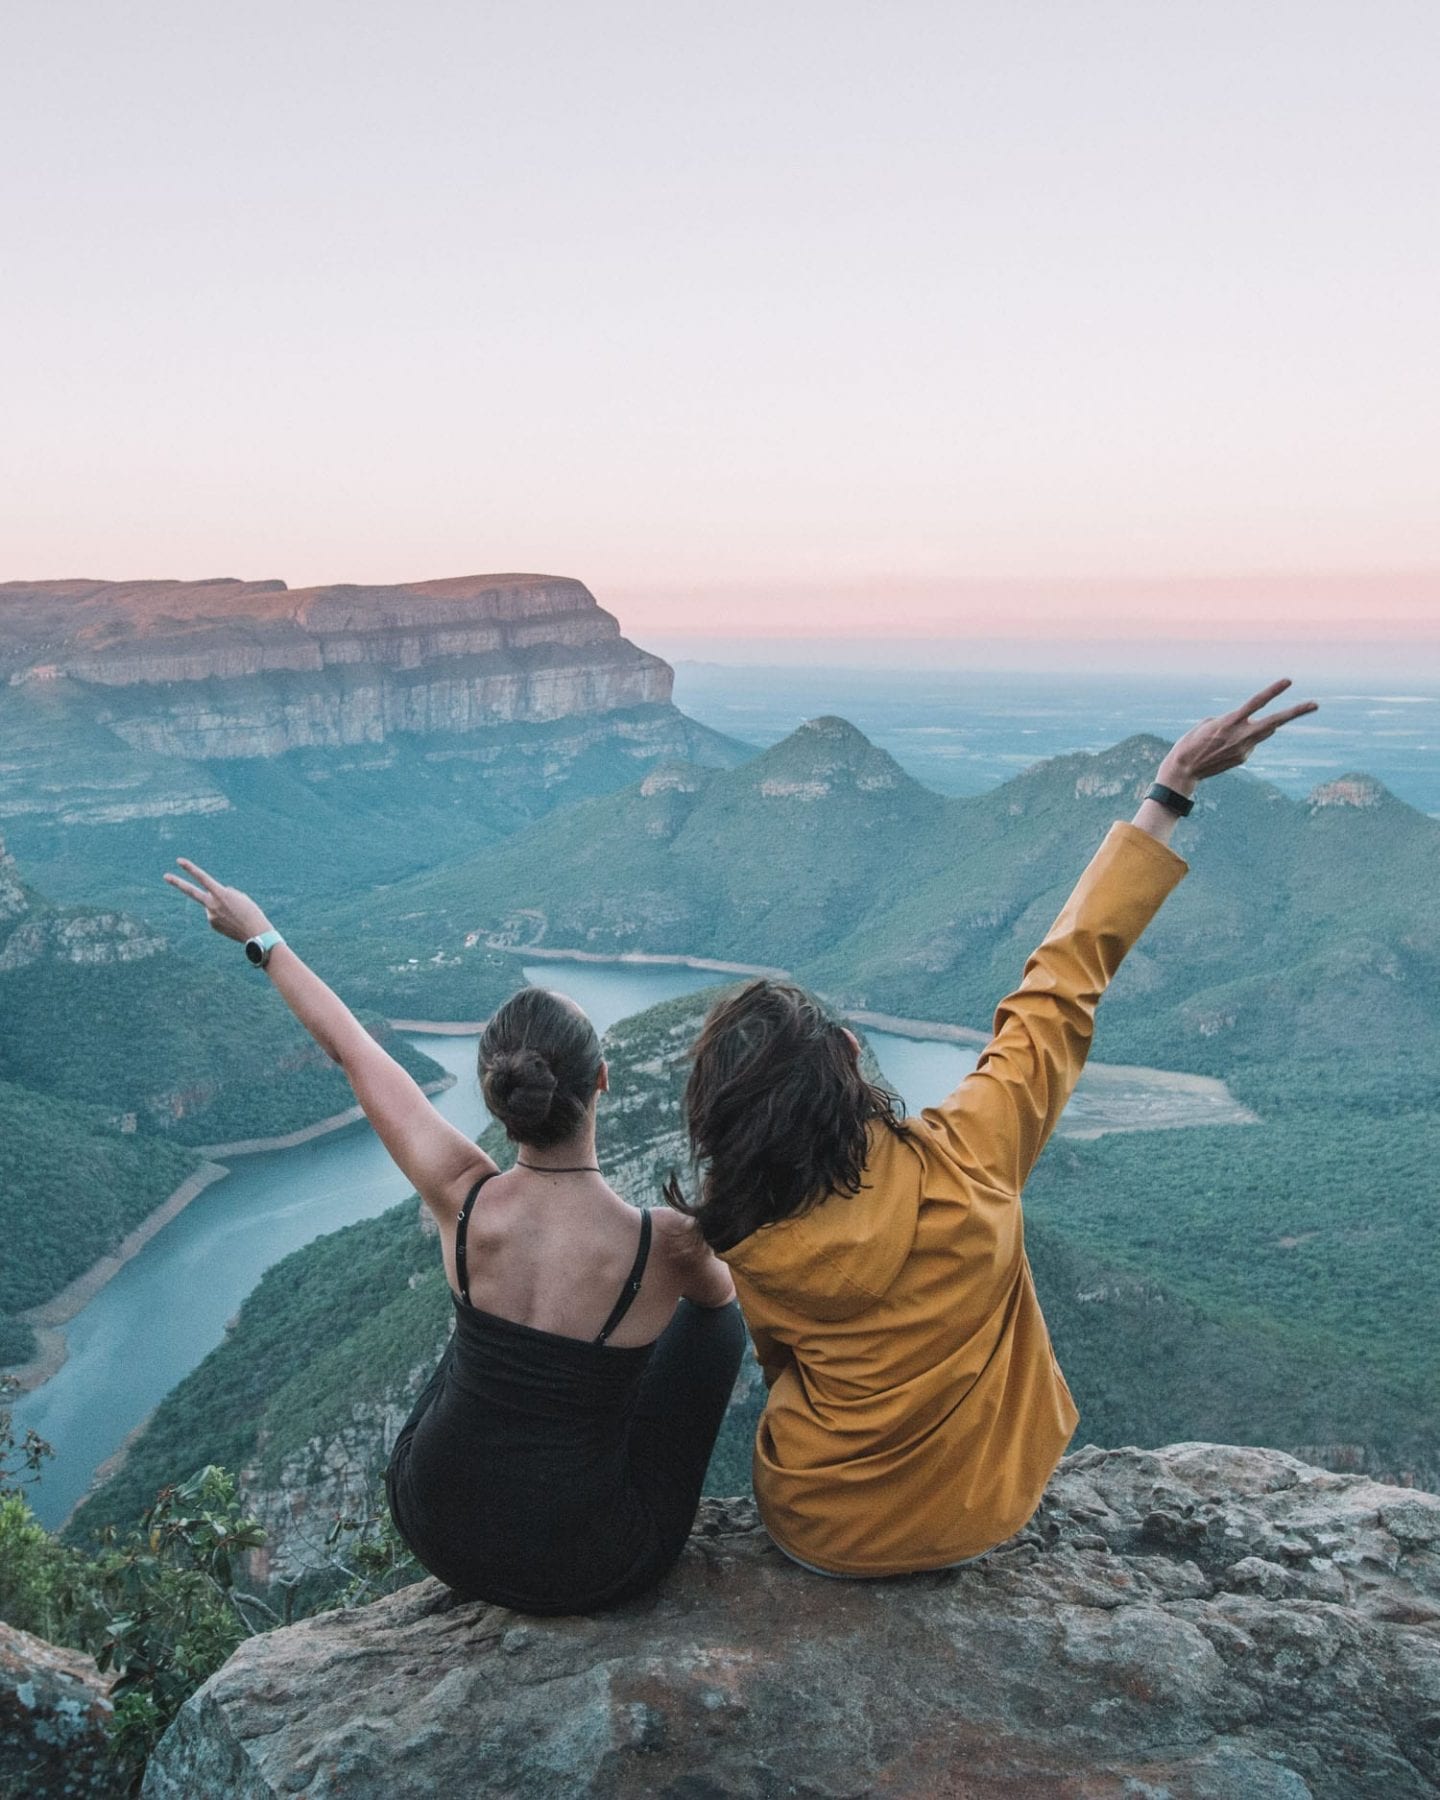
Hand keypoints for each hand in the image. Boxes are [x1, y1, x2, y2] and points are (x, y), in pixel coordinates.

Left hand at [163, 858, 272, 944]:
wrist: (255, 933)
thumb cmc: (251, 912)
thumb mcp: (239, 896)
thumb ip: (223, 893)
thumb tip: (211, 897)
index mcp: (221, 894)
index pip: (202, 878)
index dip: (190, 869)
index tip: (179, 861)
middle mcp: (212, 905)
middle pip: (191, 892)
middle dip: (177, 883)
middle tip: (165, 876)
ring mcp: (210, 916)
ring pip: (212, 905)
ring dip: (221, 907)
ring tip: (235, 914)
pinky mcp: (212, 924)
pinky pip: (215, 915)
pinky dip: (223, 916)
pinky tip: (232, 921)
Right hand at [1159, 679, 1317, 789]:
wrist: (1183, 770)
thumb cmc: (1192, 741)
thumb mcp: (1209, 724)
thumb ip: (1234, 720)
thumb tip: (1253, 725)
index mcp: (1229, 722)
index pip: (1256, 703)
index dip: (1272, 691)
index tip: (1288, 681)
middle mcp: (1241, 736)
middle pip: (1274, 722)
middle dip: (1295, 713)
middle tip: (1315, 704)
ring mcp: (1244, 749)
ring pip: (1263, 731)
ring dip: (1260, 725)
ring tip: (1230, 732)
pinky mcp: (1244, 758)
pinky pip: (1250, 742)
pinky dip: (1242, 739)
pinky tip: (1223, 747)